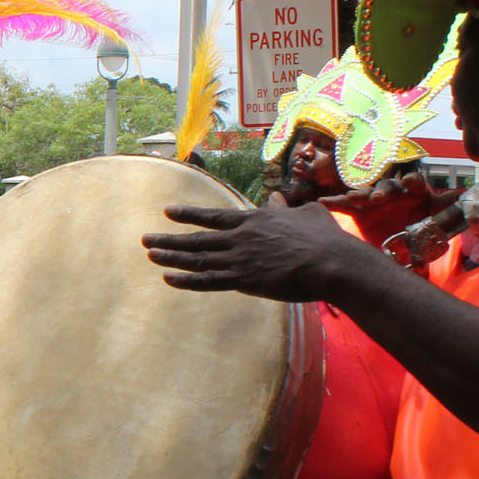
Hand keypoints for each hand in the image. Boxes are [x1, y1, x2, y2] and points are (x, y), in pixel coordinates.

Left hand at [140, 202, 373, 301]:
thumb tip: (276, 197)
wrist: (331, 263)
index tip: (168, 212)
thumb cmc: (326, 238)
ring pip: (197, 259)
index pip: (213, 217)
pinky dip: (186, 280)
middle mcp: (240, 238)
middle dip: (169, 239)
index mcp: (254, 220)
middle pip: (197, 239)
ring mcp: (240, 259)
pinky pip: (208, 281)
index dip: (188, 215)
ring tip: (150, 255)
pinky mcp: (245, 280)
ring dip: (171, 257)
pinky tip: (168, 278)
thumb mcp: (306, 213)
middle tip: (146, 239)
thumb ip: (285, 206)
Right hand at [321, 171, 455, 240]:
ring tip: (353, 199)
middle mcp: (394, 195)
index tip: (411, 184)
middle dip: (382, 191)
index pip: (413, 183)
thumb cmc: (424, 231)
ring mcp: (374, 202)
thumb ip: (450, 207)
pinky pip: (344, 206)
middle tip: (379, 199)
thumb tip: (465, 196)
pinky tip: (324, 204)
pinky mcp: (358, 212)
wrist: (405, 250)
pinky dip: (334, 204)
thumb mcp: (439, 219)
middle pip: (387, 187)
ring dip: (360, 195)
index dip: (412, 182)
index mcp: (415, 194)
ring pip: (366, 194)